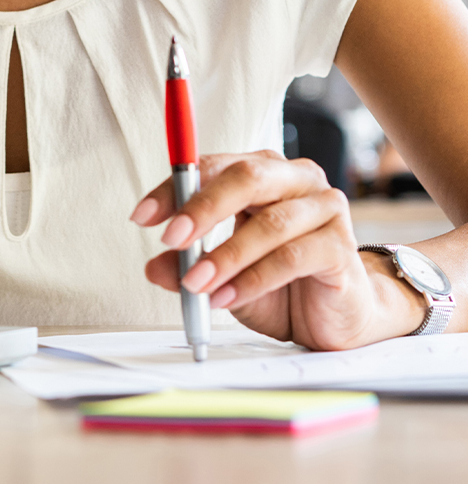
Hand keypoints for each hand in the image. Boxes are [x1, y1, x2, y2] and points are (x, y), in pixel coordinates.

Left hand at [131, 151, 426, 348]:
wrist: (335, 316)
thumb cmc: (278, 281)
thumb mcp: (222, 273)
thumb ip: (189, 264)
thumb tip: (154, 267)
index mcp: (263, 170)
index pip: (213, 166)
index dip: (175, 188)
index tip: (142, 216)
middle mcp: (295, 179)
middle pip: (246, 177)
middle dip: (202, 208)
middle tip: (170, 240)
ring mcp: (324, 208)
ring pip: (269, 223)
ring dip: (225, 256)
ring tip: (196, 283)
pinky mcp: (341, 247)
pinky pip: (291, 258)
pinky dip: (253, 279)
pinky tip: (227, 298)